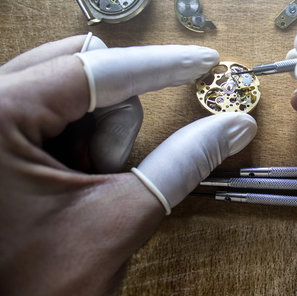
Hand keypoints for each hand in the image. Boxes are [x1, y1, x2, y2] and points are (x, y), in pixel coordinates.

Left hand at [0, 35, 256, 295]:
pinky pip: (56, 110)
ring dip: (97, 134)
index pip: (98, 69)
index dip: (161, 65)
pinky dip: (81, 137)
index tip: (202, 61)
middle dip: (115, 118)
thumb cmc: (30, 286)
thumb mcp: (117, 221)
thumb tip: (234, 126)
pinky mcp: (0, 134)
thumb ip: (182, 163)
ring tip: (85, 185)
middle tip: (108, 168)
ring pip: (72, 89)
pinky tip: (73, 178)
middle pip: (82, 68)